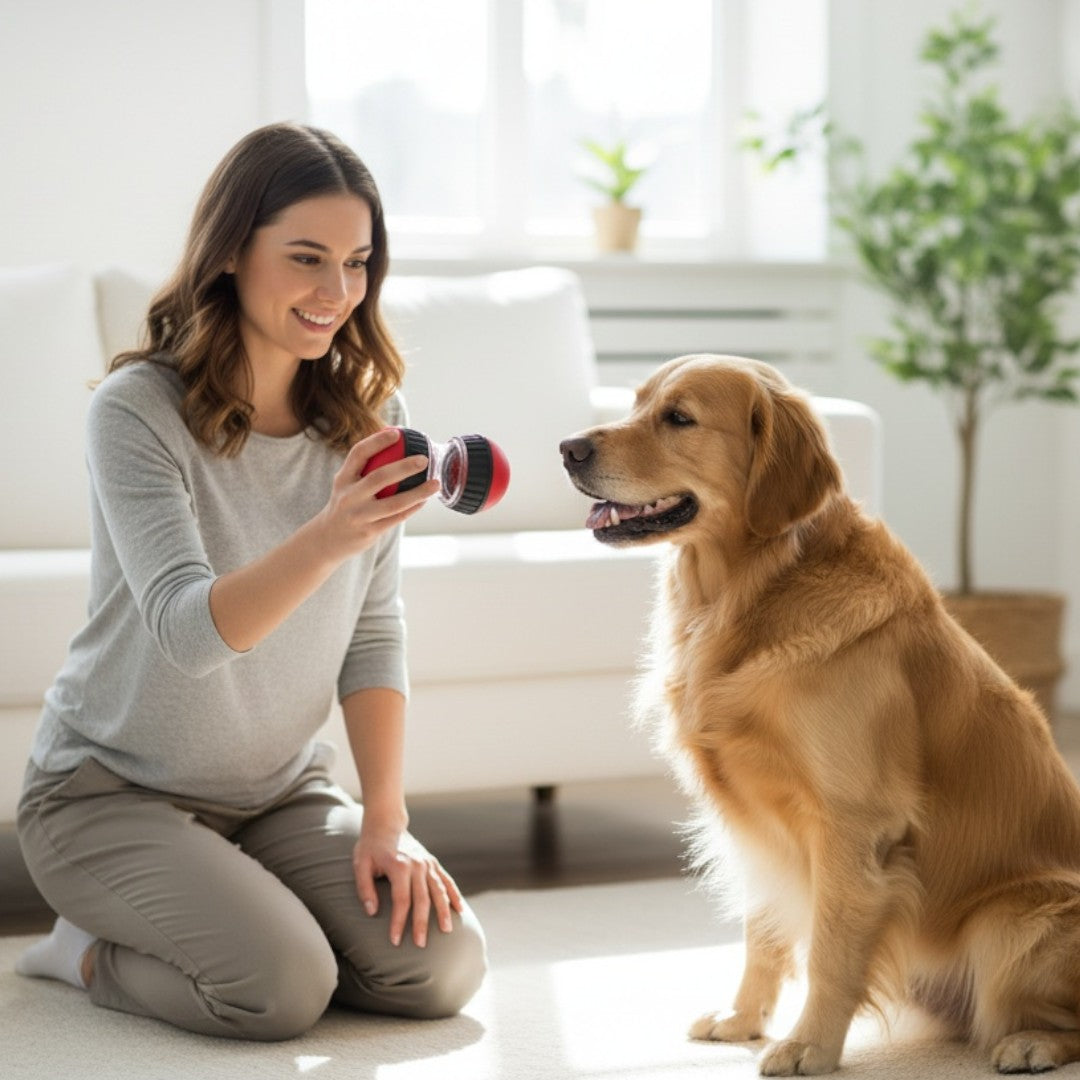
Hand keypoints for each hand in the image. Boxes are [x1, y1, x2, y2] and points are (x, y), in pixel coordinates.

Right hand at [317, 429, 439, 561]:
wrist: (328, 539)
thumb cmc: (346, 504)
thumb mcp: (347, 484)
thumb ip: (364, 468)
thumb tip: (395, 441)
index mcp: (343, 479)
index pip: (358, 454)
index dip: (377, 441)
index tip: (397, 433)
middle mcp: (349, 496)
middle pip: (379, 477)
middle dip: (404, 467)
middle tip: (424, 460)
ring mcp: (359, 515)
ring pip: (394, 503)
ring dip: (418, 493)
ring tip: (435, 483)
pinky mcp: (370, 532)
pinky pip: (397, 518)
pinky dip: (412, 508)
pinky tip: (424, 500)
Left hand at [352, 823, 464, 946]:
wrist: (386, 823)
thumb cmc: (370, 846)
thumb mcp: (360, 864)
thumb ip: (365, 889)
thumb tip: (372, 912)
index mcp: (399, 866)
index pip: (401, 900)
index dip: (398, 922)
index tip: (394, 941)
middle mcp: (417, 865)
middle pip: (422, 899)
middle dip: (421, 923)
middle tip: (420, 944)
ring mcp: (427, 863)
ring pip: (439, 891)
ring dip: (443, 911)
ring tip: (446, 930)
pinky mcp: (432, 862)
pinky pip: (446, 880)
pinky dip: (454, 895)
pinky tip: (460, 909)